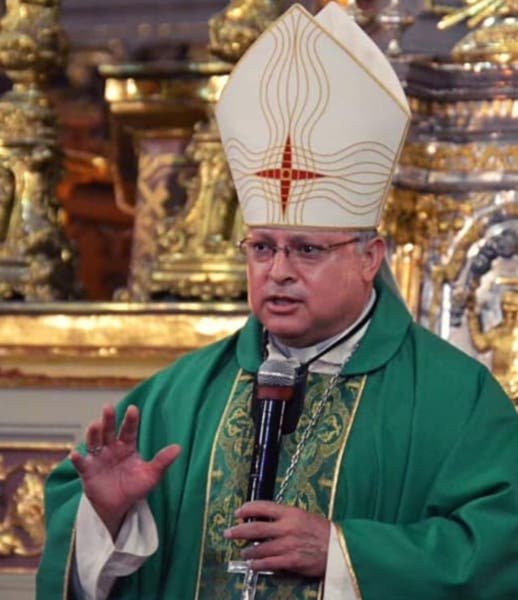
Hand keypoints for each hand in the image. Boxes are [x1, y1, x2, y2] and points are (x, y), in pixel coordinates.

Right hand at [70, 404, 180, 537]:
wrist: (119, 508)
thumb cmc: (135, 487)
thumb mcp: (151, 475)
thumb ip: (162, 461)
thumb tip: (178, 448)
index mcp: (127, 446)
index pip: (129, 430)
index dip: (130, 420)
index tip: (133, 409)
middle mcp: (111, 448)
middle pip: (109, 431)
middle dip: (109, 419)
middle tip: (108, 407)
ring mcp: (98, 458)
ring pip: (94, 442)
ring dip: (93, 433)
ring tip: (94, 425)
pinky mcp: (87, 471)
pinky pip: (82, 463)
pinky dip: (78, 458)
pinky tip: (75, 453)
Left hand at [224, 501, 329, 577]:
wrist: (340, 548)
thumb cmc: (323, 531)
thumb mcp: (303, 516)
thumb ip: (285, 517)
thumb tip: (265, 520)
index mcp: (290, 513)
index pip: (262, 507)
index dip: (247, 509)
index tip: (238, 512)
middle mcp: (287, 527)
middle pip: (255, 528)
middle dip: (238, 531)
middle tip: (228, 533)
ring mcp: (288, 545)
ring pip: (259, 548)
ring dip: (248, 551)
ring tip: (243, 553)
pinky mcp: (291, 561)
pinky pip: (268, 563)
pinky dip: (257, 565)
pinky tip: (252, 565)